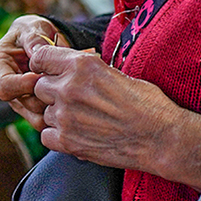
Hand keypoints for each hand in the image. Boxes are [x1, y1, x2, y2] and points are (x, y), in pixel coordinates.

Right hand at [0, 15, 57, 129]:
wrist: (42, 41)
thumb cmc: (34, 32)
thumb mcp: (34, 28)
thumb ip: (35, 39)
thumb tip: (38, 52)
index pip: (4, 86)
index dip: (25, 85)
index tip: (45, 75)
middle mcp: (3, 84)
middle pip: (20, 103)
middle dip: (43, 95)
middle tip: (62, 83)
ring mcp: (16, 98)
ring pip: (33, 116)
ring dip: (53, 105)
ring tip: (67, 90)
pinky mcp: (30, 107)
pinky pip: (43, 119)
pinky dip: (57, 113)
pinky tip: (69, 100)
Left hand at [28, 47, 200, 188]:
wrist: (161, 138)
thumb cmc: (147, 103)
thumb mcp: (114, 72)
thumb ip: (84, 69)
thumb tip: (65, 67)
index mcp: (82, 65)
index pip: (40, 58)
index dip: (44, 66)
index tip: (50, 73)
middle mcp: (68, 88)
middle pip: (40, 86)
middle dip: (53, 92)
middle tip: (75, 101)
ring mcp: (65, 116)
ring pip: (45, 112)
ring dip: (59, 116)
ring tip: (85, 120)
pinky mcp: (67, 142)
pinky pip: (46, 136)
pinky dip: (58, 137)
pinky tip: (77, 135)